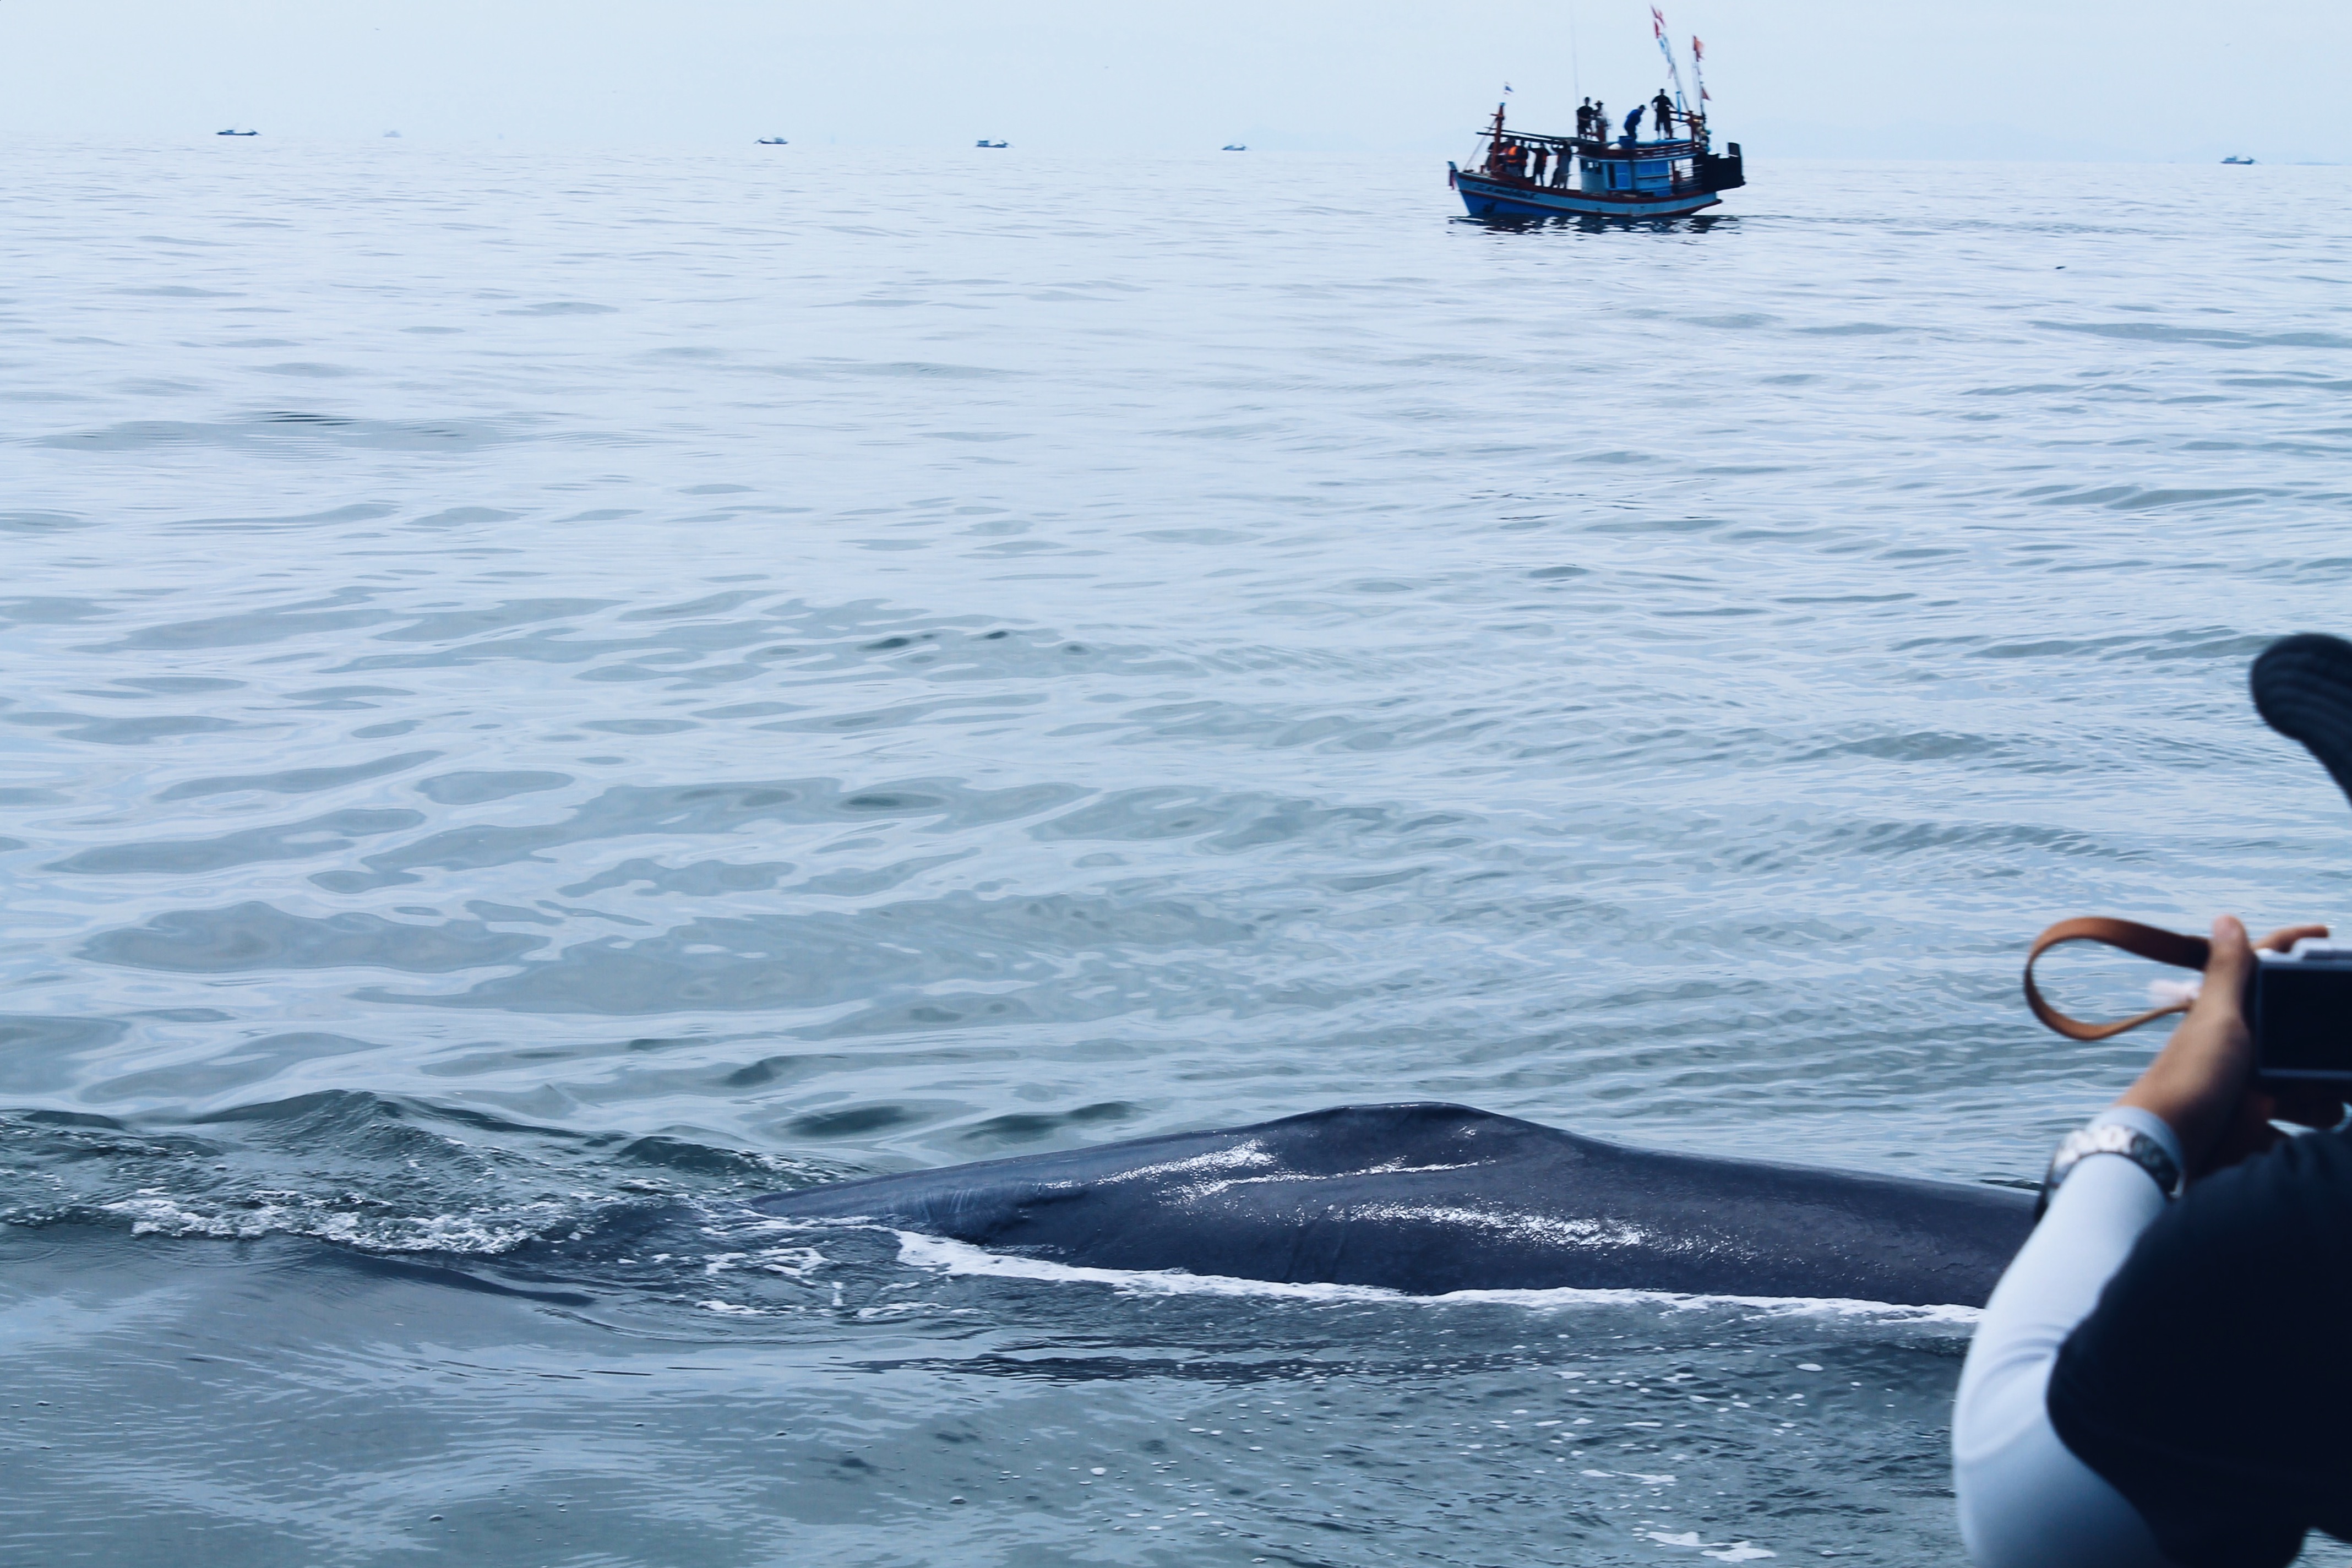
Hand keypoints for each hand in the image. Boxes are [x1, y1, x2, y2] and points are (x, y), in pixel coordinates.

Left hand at [2116, 917, 2340, 1180]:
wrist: (2164, 1145)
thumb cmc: (2191, 1078)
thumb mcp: (2217, 1019)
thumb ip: (2228, 973)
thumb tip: (2226, 917)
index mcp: (2227, 1014)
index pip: (2264, 971)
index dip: (2291, 948)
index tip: (2324, 932)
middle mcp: (2233, 1045)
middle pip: (2292, 1036)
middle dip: (2321, 1052)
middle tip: (2344, 1070)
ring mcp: (2240, 1084)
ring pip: (2299, 1084)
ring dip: (2319, 1098)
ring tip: (2335, 1107)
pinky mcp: (2244, 1123)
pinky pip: (2284, 1126)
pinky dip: (2299, 1130)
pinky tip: (2311, 1146)